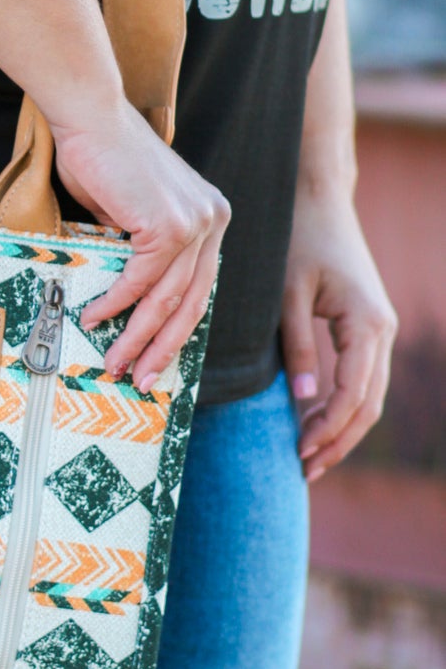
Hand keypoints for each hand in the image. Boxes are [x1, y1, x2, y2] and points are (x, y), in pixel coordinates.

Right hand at [54, 98, 230, 391]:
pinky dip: (116, 303)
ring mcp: (195, 222)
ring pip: (168, 299)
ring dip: (137, 336)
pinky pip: (141, 280)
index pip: (200, 287)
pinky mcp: (169, 223)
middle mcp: (212, 220)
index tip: (155, 358)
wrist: (89, 114)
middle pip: (192, 303)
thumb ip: (139, 249)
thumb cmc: (100, 155)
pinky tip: (96, 318)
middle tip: (141, 378)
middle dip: (164, 348)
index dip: (177, 330)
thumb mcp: (130, 211)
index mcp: (210, 217)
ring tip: (115, 362)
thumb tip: (127, 296)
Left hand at [282, 184, 396, 480]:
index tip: (298, 454)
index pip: (354, 395)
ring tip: (309, 456)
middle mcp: (383, 329)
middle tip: (303, 469)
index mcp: (367, 324)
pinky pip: (364, 377)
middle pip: (369, 404)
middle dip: (338, 441)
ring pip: (371, 394)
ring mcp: (381, 328)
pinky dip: (345, 405)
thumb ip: (295, 347)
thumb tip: (301, 400)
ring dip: (343, 428)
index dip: (327, 431)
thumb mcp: (285, 295)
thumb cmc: (296, 240)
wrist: (316, 199)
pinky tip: (316, 421)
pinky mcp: (369, 325)